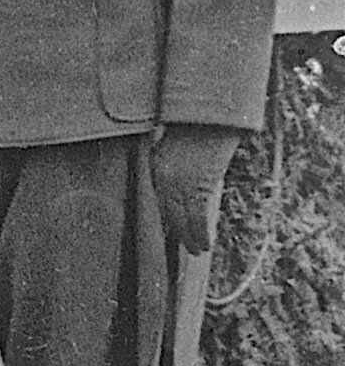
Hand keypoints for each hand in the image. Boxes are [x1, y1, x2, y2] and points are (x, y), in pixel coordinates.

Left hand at [151, 124, 239, 254]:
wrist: (208, 115)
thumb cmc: (194, 126)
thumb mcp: (173, 145)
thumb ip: (171, 163)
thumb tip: (179, 180)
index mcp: (157, 170)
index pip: (159, 203)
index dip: (167, 221)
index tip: (172, 233)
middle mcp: (166, 181)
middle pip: (171, 215)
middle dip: (179, 234)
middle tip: (187, 248)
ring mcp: (182, 186)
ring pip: (185, 220)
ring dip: (192, 238)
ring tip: (198, 250)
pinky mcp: (200, 187)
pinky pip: (199, 217)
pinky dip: (202, 233)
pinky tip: (205, 245)